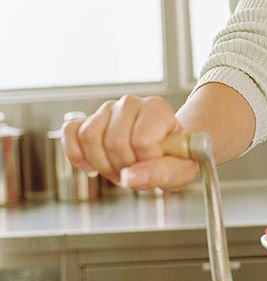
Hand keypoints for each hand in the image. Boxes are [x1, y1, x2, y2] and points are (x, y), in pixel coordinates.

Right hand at [62, 95, 199, 190]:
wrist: (165, 151)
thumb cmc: (175, 158)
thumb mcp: (182, 170)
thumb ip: (161, 172)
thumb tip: (130, 177)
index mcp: (157, 109)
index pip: (142, 141)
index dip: (146, 163)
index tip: (156, 165)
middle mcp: (131, 103)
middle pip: (114, 142)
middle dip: (123, 167)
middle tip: (135, 171)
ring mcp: (107, 110)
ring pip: (89, 136)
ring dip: (101, 164)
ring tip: (118, 168)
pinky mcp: (88, 119)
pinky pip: (70, 132)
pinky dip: (76, 154)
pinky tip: (91, 166)